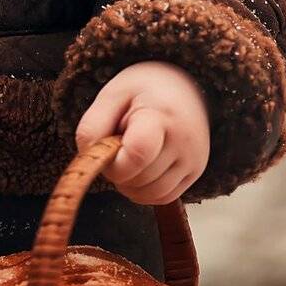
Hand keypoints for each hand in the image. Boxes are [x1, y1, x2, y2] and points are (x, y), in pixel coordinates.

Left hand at [74, 60, 209, 204]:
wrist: (184, 87)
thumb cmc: (143, 90)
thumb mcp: (113, 94)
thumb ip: (93, 125)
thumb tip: (88, 159)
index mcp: (161, 115)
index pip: (138, 154)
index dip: (114, 163)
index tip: (107, 149)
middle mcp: (184, 141)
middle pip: (140, 179)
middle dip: (118, 171)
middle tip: (117, 146)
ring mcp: (194, 159)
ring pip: (152, 194)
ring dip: (130, 185)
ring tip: (128, 157)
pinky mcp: (196, 172)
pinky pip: (164, 198)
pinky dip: (145, 192)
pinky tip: (140, 169)